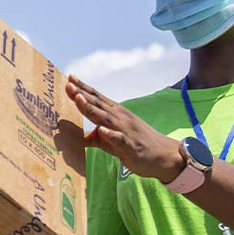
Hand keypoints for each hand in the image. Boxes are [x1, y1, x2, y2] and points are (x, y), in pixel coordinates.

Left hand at [67, 75, 183, 181]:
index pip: (96, 98)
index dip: (83, 88)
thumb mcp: (112, 141)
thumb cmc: (136, 145)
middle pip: (98, 105)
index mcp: (115, 114)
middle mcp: (120, 119)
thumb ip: (94, 138)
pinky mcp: (132, 147)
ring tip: (78, 99)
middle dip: (82, 94)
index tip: (69, 78)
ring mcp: (126, 131)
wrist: (165, 156)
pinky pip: (120, 140)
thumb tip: (75, 138)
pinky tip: (101, 130)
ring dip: (91, 109)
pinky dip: (110, 134)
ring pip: (106, 119)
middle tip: (68, 84)